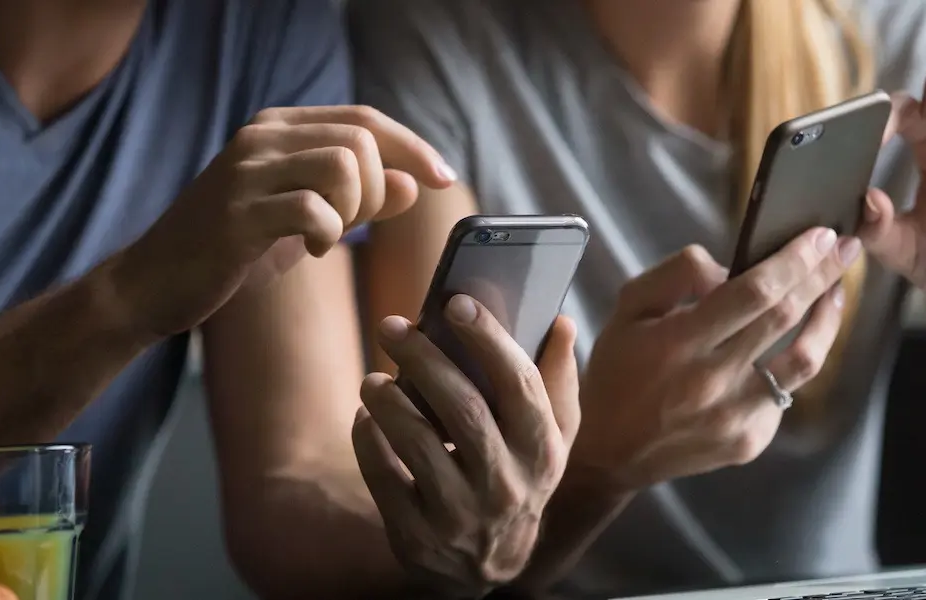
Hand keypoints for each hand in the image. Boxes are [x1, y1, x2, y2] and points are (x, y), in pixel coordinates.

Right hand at [108, 105, 455, 337]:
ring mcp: (246, 170)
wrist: (153, 284)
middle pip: (361, 140)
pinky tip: (309, 251)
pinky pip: (314, 208)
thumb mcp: (304, 221)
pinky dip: (327, 234)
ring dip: (353, 209)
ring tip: (326, 237)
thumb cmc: (234, 252)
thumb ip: (358, 200)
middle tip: (350, 226)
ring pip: (343, 164)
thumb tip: (412, 184)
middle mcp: (261, 136)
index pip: (365, 119)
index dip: (413, 147)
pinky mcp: (237, 212)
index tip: (444, 179)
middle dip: (376, 190)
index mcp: (278, 128)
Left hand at [352, 295, 578, 596]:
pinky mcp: (418, 534)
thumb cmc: (520, 477)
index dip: (488, 340)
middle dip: (424, 360)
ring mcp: (461, 513)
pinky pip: (385, 478)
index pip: (519, 384)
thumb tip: (560, 321)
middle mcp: (507, 482)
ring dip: (389, 403)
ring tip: (372, 379)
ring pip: (419, 444)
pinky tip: (365, 417)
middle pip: (463, 409)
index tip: (456, 303)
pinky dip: (369, 442)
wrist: (490, 565)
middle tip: (392, 326)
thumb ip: (557, 380)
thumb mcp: (550, 437)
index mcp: (542, 449)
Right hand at [573, 232, 857, 491]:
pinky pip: (785, 394)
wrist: (610, 451)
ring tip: (834, 293)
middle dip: (822, 276)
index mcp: (678, 342)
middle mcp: (711, 381)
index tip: (821, 235)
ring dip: (827, 321)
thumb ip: (677, 275)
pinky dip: (793, 362)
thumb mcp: (628, 308)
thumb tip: (730, 269)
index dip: (794, 260)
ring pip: (804, 361)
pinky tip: (791, 344)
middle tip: (846, 248)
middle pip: (786, 318)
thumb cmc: (617, 371)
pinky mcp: (749, 441)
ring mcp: (735, 417)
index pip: (753, 291)